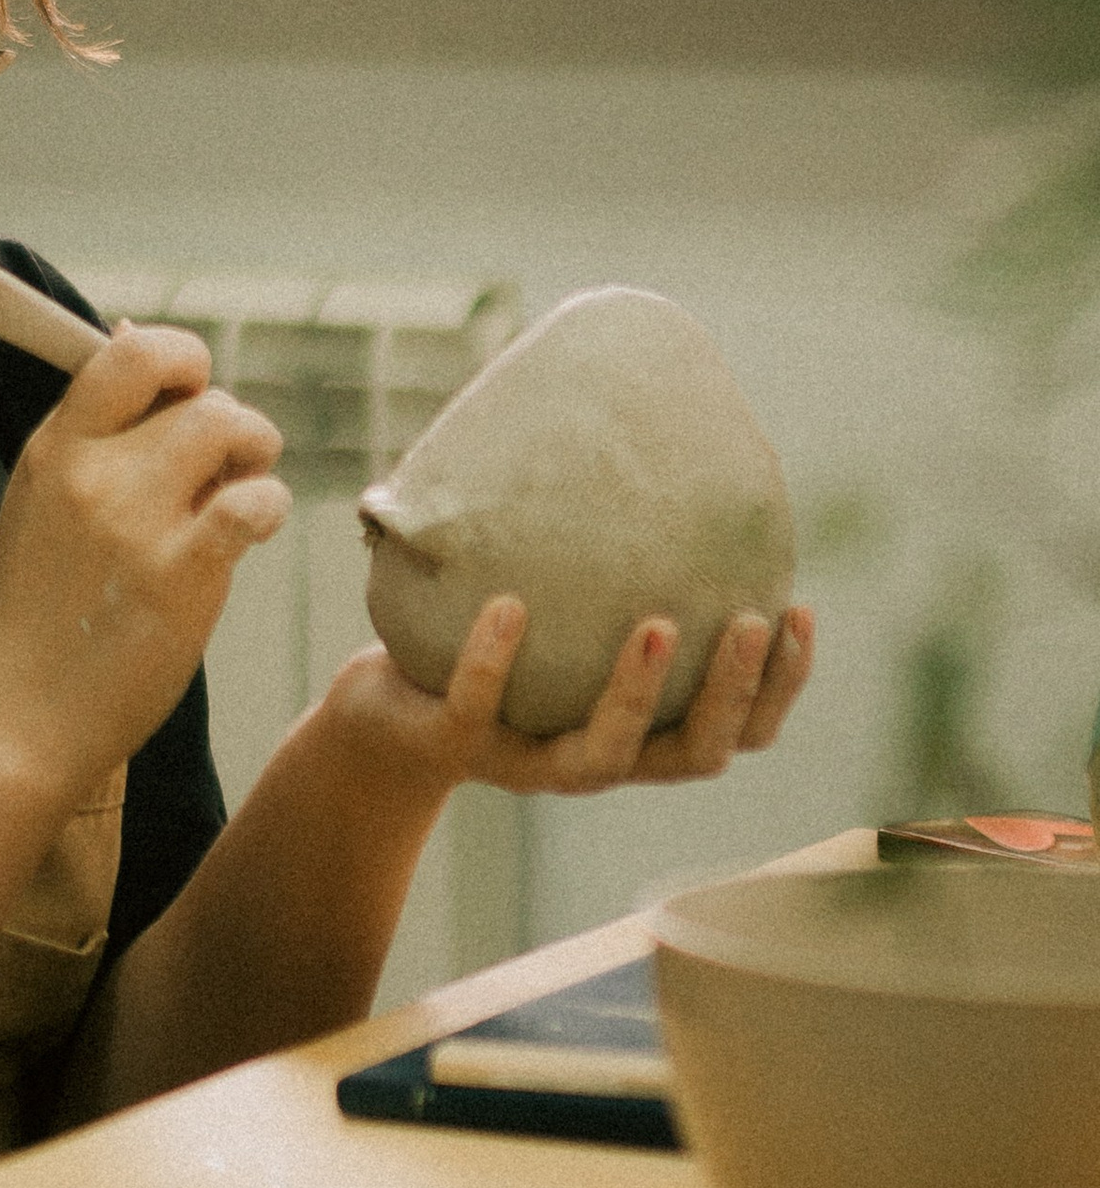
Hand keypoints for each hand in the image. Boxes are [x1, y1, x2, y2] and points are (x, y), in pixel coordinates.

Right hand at [0, 326, 289, 793]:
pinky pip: (250, 502)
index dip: (182, 360)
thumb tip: (135, 333)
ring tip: (237, 498)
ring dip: (255, 458)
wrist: (26, 710)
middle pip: (200, 396)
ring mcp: (132, 521)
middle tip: (223, 472)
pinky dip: (266, 507)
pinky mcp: (176, 575)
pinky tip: (249, 531)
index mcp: (56, 446)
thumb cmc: (45, 605)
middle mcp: (90, 472)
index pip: (131, 350)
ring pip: (230, 428)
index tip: (188, 401)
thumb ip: (93, 429)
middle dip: (232, 425)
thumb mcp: (42, 498)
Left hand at [318, 594, 815, 797]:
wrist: (388, 709)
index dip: (780, 684)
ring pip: (602, 756)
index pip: (739, 730)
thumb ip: (611, 555)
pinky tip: (509, 606)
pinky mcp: (454, 748)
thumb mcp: (565, 602)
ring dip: (635, 694)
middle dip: (729, 692)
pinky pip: (475, 712)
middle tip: (746, 620)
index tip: (799, 611)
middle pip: (693, 754)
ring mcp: (527, 762)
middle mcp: (599, 758)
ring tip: (653, 624)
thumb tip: (655, 425)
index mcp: (644, 730)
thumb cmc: (493, 639)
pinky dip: (493, 662)